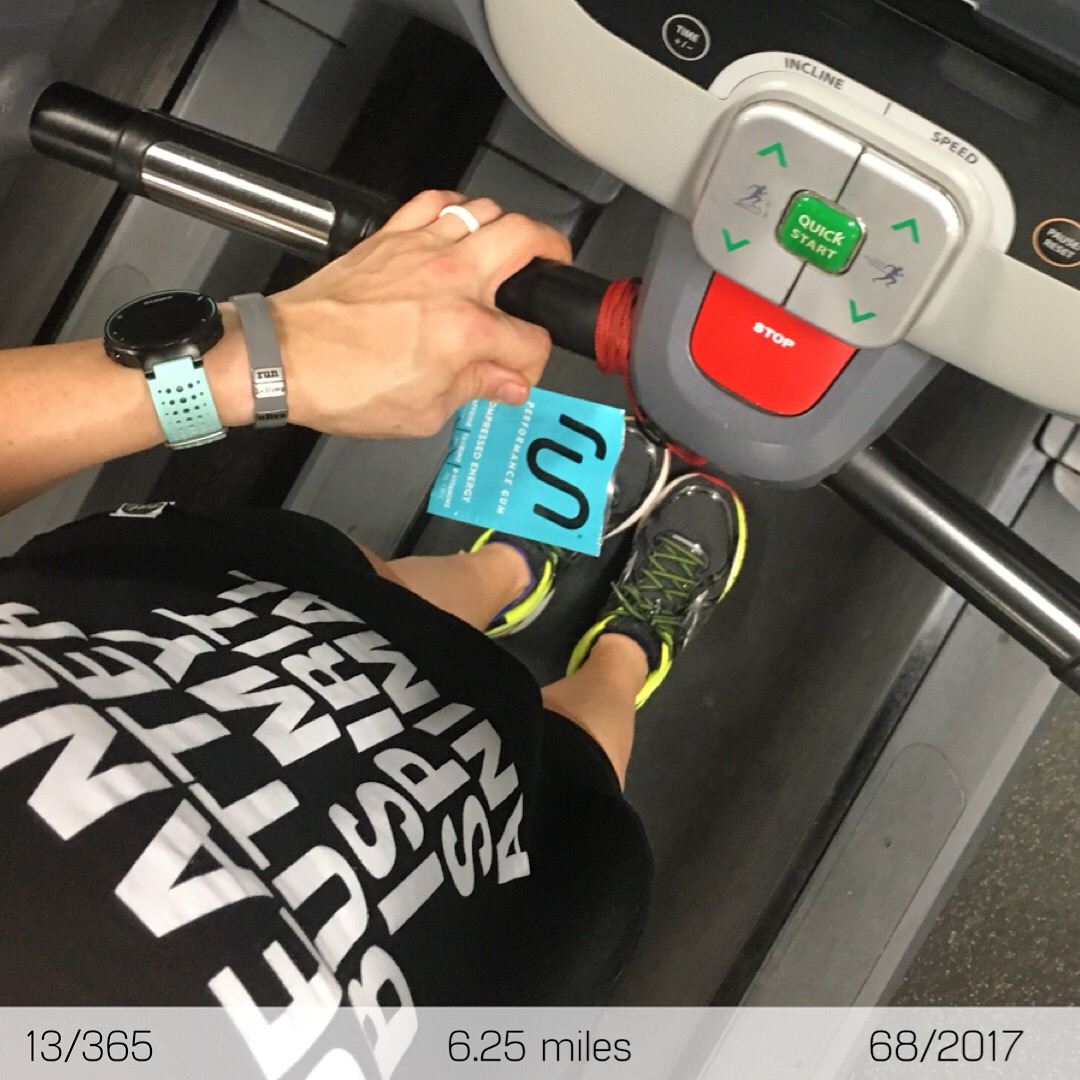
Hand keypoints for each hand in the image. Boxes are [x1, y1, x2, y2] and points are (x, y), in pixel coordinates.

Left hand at [263, 189, 572, 438]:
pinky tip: (459, 225)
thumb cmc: (344, 385)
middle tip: (552, 267)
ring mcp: (420, 250)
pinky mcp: (390, 236)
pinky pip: (436, 200)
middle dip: (552, 254)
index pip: (529, 340)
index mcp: (466, 330)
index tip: (516, 372)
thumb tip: (507, 383)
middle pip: (529, 240)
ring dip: (507, 228)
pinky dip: (457, 207)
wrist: (286, 359)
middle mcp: (451, 279)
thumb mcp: (424, 411)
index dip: (531, 362)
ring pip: (488, 209)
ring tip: (508, 248)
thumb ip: (476, 389)